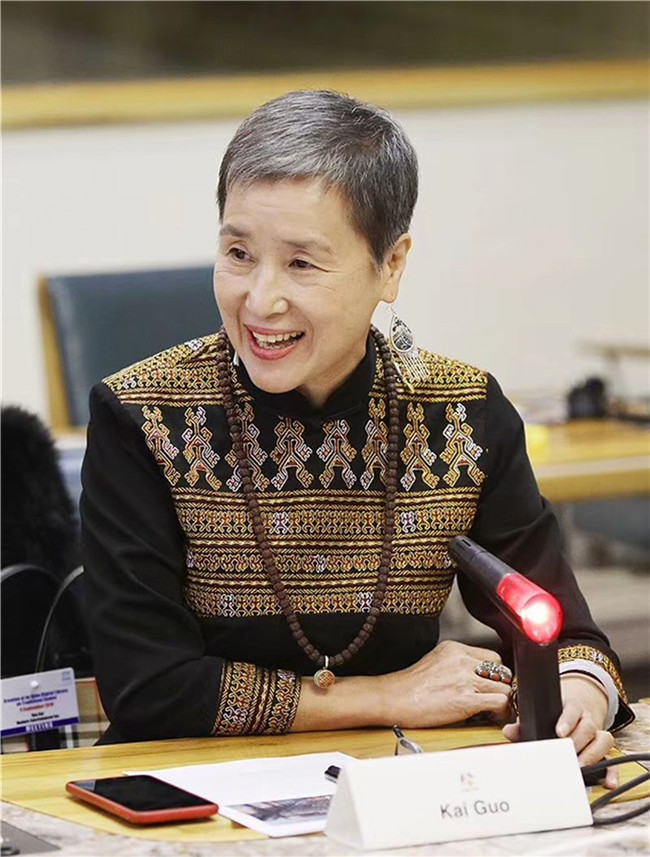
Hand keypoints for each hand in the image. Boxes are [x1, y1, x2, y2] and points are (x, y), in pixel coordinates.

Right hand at [379, 640, 511, 728]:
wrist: (393, 698)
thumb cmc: (409, 686)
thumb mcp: (435, 662)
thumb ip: (457, 664)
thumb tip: (475, 678)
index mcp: (454, 649)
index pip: (492, 657)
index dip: (495, 674)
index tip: (491, 685)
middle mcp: (462, 659)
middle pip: (501, 670)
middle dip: (501, 685)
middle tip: (493, 698)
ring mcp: (465, 678)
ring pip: (505, 686)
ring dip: (502, 700)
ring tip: (492, 710)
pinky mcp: (466, 698)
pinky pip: (500, 701)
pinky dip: (500, 711)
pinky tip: (489, 717)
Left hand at [502, 674, 615, 787]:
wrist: (579, 706)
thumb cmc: (556, 715)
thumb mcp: (543, 714)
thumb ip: (525, 724)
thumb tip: (508, 731)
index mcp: (572, 707)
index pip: (572, 710)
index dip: (567, 720)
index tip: (559, 731)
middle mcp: (588, 719)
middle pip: (589, 727)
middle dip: (579, 742)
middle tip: (568, 755)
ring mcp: (598, 735)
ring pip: (604, 740)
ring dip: (593, 755)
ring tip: (580, 767)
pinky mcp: (604, 751)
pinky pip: (612, 760)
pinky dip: (611, 771)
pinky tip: (607, 782)